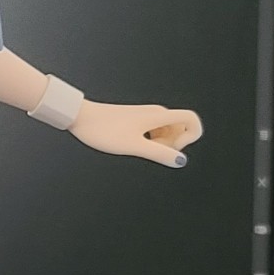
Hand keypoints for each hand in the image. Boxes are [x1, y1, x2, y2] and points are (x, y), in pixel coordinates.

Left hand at [70, 99, 202, 166]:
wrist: (81, 117)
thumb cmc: (104, 130)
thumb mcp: (134, 146)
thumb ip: (159, 154)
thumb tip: (181, 161)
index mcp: (159, 116)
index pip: (192, 119)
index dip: (192, 137)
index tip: (174, 149)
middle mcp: (156, 113)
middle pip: (180, 130)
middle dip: (171, 146)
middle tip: (148, 150)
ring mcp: (146, 116)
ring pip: (166, 133)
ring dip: (159, 145)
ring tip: (137, 148)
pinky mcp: (137, 121)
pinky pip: (154, 133)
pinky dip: (149, 142)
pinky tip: (131, 145)